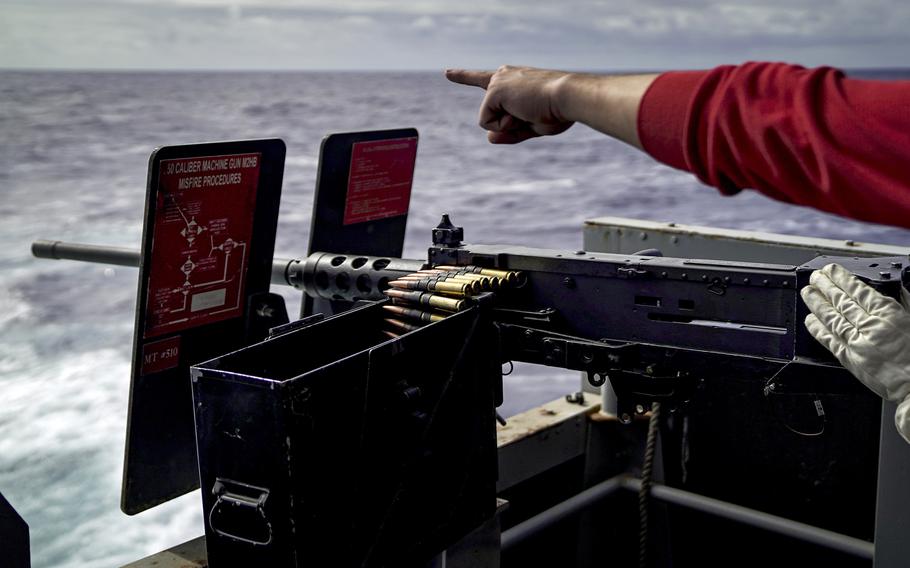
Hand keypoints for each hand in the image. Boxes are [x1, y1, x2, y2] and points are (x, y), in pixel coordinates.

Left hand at [445, 65, 574, 143]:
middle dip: (510, 125)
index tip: (446, 72)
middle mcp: (502, 76)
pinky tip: (522, 110)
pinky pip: (488, 123)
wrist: (568, 98)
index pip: (483, 79)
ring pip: (489, 120)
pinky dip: (505, 125)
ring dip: (511, 125)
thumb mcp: (533, 126)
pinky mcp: (493, 90)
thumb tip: (489, 138)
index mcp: (513, 79)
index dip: (464, 76)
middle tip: (534, 113)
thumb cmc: (558, 110)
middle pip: (491, 114)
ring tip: (531, 110)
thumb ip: (510, 133)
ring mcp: (496, 82)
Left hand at [801, 263, 909, 442]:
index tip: (831, 271)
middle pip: (842, 302)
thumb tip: (897, 288)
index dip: (842, 279)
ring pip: (832, 318)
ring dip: (817, 304)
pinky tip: (809, 320)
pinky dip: (817, 329)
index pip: (859, 291)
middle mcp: (871, 326)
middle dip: (825, 287)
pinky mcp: (849, 359)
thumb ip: (905, 303)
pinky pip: (829, 340)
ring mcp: (858, 343)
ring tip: (807, 293)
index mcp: (889, 315)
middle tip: (814, 278)